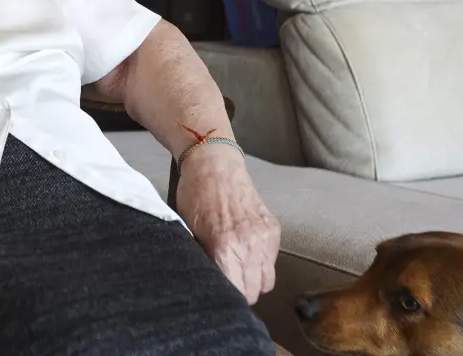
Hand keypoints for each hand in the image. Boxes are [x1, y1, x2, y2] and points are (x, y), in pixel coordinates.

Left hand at [174, 145, 281, 303]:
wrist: (214, 164)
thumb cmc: (195, 195)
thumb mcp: (188, 230)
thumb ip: (202, 259)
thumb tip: (206, 281)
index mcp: (226, 250)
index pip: (235, 293)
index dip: (226, 297)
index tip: (219, 295)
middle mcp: (250, 247)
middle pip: (253, 292)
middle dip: (241, 293)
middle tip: (229, 284)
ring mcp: (265, 238)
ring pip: (267, 281)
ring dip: (255, 281)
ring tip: (239, 272)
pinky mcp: (274, 229)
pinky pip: (272, 261)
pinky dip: (262, 263)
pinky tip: (247, 254)